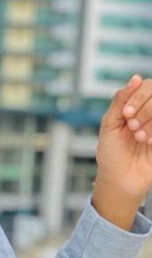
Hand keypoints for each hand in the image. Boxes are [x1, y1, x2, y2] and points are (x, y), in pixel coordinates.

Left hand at [95, 74, 151, 202]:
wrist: (119, 180)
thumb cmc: (111, 153)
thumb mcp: (109, 124)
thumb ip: (120, 100)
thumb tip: (135, 77)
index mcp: (136, 105)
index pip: (148, 85)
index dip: (139, 96)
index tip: (127, 114)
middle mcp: (151, 112)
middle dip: (145, 110)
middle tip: (132, 127)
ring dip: (151, 121)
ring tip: (139, 137)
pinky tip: (148, 143)